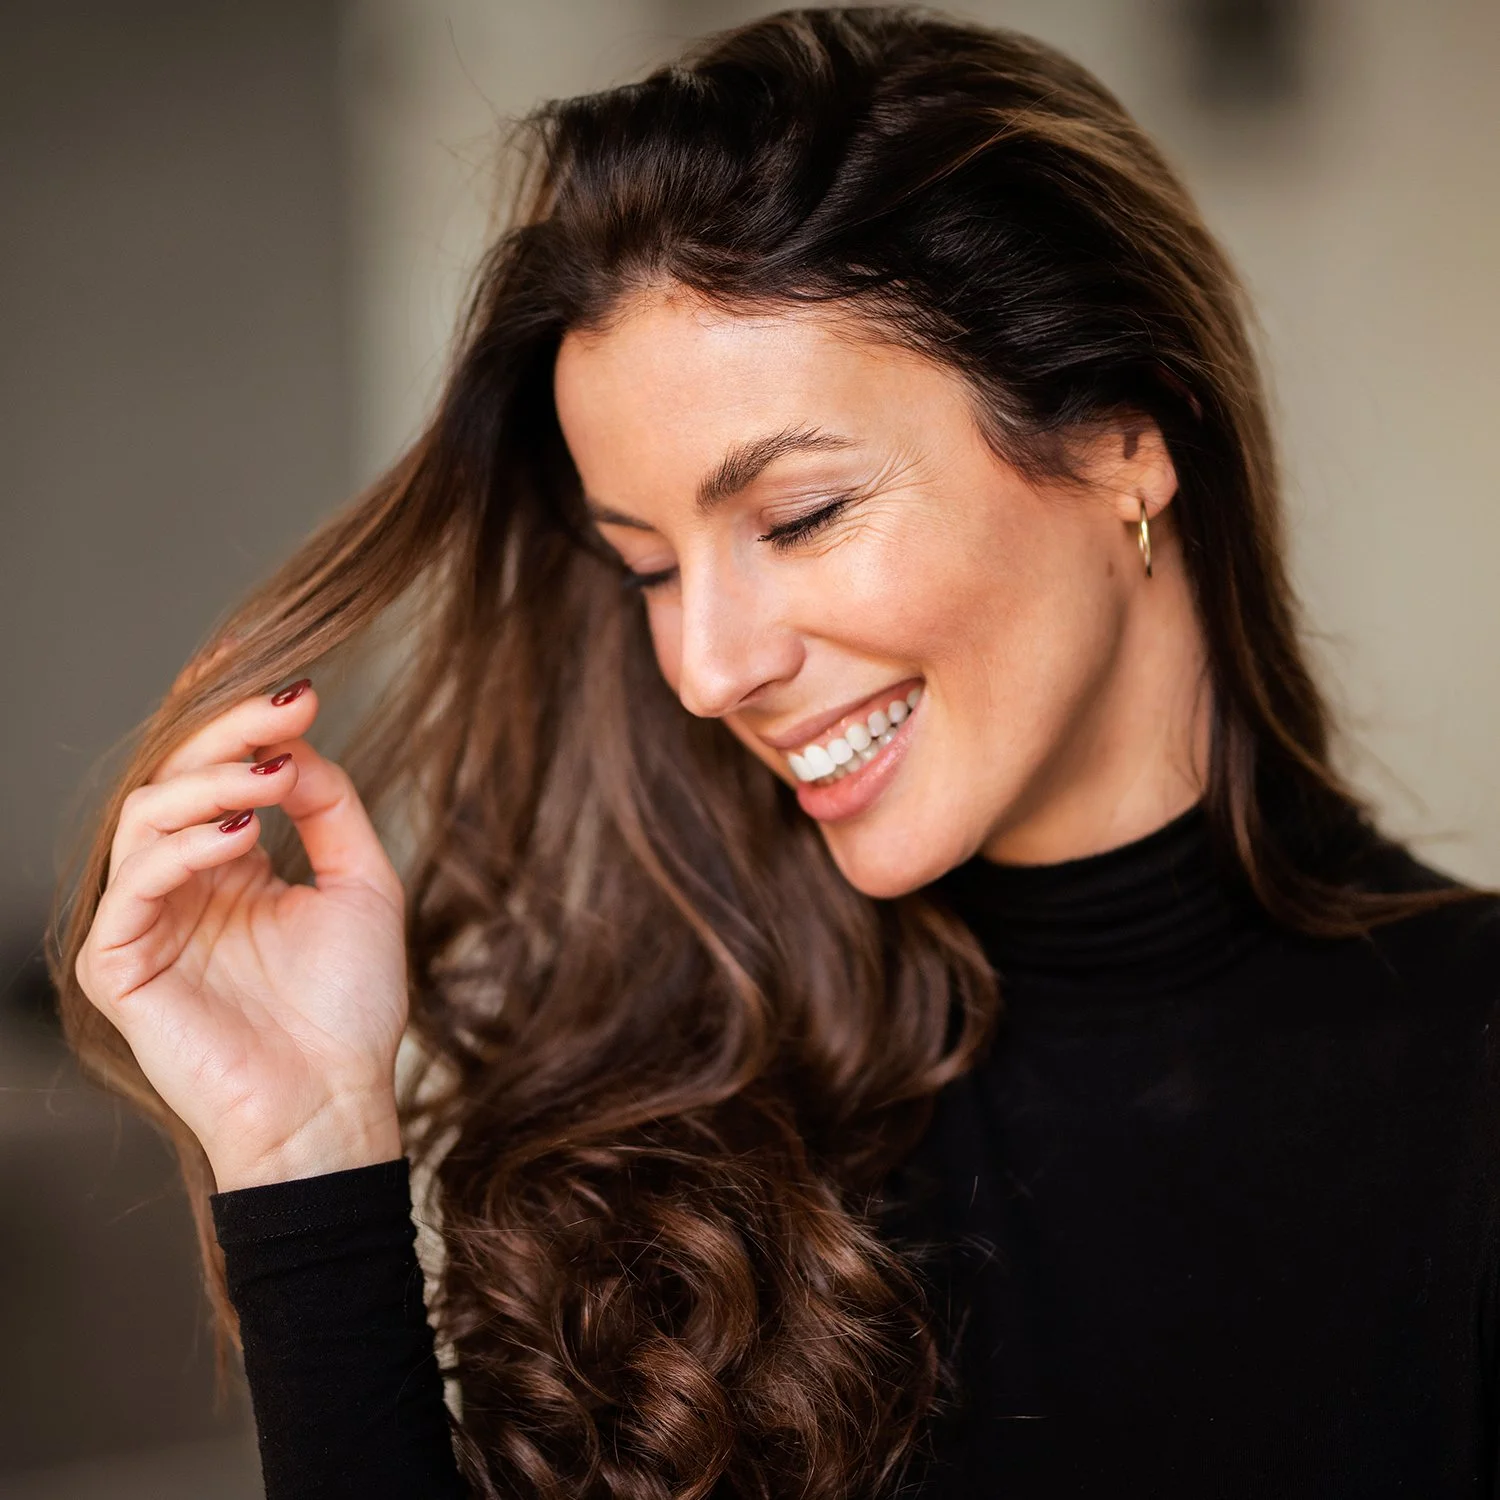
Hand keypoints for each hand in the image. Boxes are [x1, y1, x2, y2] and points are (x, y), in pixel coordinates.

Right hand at [75, 679, 407, 1190]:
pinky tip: (239, 835)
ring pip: (146, 818)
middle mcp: (183, 884)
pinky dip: (181, 849)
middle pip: (178, 779)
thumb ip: (331, 808)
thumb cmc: (350, 1009)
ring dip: (210, 784)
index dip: (238, 720)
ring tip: (273, 774)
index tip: (292, 680)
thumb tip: (295, 744)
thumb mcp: (362, 884)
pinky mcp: (119, 965)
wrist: (335, 1103)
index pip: (217, 772)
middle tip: (288, 705)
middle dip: (230, 733)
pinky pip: (132, 886)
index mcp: (231, 865)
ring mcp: (147, 921)